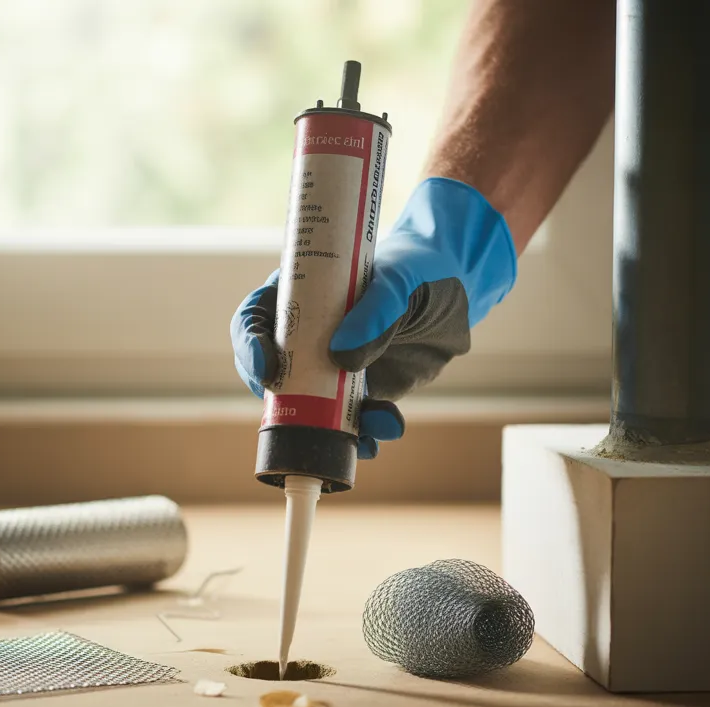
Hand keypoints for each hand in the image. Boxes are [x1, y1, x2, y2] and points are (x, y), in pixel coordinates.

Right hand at [231, 177, 516, 457]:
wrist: (459, 289)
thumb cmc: (420, 268)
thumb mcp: (402, 280)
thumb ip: (377, 311)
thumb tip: (341, 357)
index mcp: (300, 292)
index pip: (255, 319)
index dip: (250, 345)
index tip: (267, 367)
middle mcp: (306, 334)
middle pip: (269, 373)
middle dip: (282, 403)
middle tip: (306, 415)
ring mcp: (331, 367)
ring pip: (308, 408)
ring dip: (327, 427)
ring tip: (366, 431)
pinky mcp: (361, 393)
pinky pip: (351, 423)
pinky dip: (365, 435)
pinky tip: (387, 427)